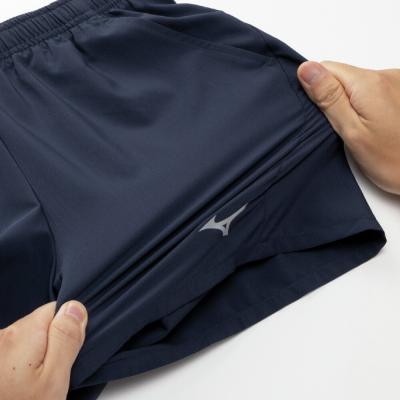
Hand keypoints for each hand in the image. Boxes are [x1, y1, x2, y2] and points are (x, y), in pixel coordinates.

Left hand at [0, 301, 87, 399]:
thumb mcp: (54, 379)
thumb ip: (66, 339)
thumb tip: (75, 307)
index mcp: (23, 333)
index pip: (56, 309)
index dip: (67, 329)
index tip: (68, 353)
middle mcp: (2, 336)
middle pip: (39, 325)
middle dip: (49, 345)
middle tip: (49, 377)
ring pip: (24, 342)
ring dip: (32, 358)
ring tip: (30, 387)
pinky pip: (10, 356)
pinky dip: (17, 368)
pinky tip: (16, 388)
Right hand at [297, 61, 399, 194]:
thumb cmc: (393, 160)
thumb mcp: (351, 132)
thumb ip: (328, 98)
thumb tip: (307, 70)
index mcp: (369, 84)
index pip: (325, 68)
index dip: (317, 90)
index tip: (325, 115)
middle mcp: (387, 76)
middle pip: (342, 76)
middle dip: (335, 99)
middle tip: (345, 128)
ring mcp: (398, 82)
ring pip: (357, 85)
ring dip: (352, 104)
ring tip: (363, 130)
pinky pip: (373, 92)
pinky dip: (367, 106)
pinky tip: (375, 126)